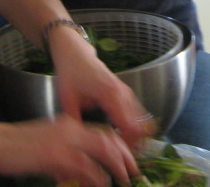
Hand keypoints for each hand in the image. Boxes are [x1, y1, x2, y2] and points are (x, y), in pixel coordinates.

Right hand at [0, 115, 138, 186]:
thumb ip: (62, 160)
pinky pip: (84, 168)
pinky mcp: (55, 155)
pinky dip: (95, 179)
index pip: (103, 132)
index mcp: (69, 124)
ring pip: (101, 153)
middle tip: (134, 173)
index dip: (119, 147)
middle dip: (124, 157)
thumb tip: (75, 176)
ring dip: (115, 168)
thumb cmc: (15, 146)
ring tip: (123, 181)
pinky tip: (99, 186)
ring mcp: (64, 141)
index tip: (129, 160)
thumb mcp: (44, 149)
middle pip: (108, 140)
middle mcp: (70, 129)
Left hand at [49, 25, 155, 147]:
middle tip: (121, 158)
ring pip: (141, 120)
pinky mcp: (126, 92)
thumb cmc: (70, 74)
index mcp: (110, 95)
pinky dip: (134, 127)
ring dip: (135, 136)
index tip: (118, 157)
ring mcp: (126, 91)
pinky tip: (122, 137)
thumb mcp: (67, 100)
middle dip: (134, 144)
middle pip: (141, 125)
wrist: (75, 52)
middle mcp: (123, 93)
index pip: (130, 126)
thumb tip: (80, 145)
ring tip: (121, 150)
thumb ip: (76, 123)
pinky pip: (137, 113)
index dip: (128, 144)